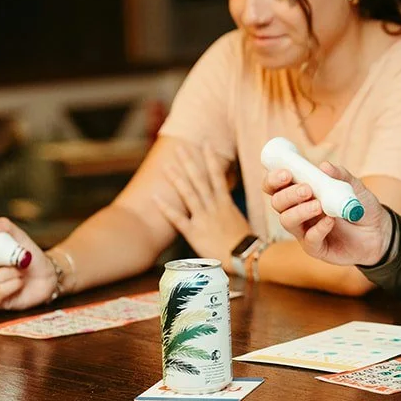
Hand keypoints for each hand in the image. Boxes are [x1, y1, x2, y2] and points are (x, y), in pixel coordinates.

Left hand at [153, 141, 250, 262]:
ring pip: (188, 194)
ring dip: (177, 179)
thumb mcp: (238, 220)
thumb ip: (227, 210)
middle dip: (190, 162)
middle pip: (199, 180)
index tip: (205, 144)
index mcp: (225, 202)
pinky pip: (178, 218)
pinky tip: (155, 198)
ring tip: (166, 166)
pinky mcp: (194, 232)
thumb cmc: (243, 241)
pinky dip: (166, 208)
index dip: (211, 159)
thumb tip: (222, 203)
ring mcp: (203, 218)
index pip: (217, 175)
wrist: (244, 256)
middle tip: (180, 148)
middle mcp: (213, 206)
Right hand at [265, 161, 391, 266]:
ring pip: (287, 221)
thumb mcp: (355, 187)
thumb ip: (340, 175)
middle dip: (288, 194)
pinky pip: (309, 240)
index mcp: (302, 193)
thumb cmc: (362, 205)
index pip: (276, 186)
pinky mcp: (316, 248)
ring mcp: (305, 230)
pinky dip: (318, 229)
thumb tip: (323, 166)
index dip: (274, 179)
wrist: (380, 232)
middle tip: (307, 190)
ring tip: (319, 205)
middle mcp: (299, 211)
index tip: (285, 173)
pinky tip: (330, 221)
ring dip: (300, 211)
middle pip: (277, 202)